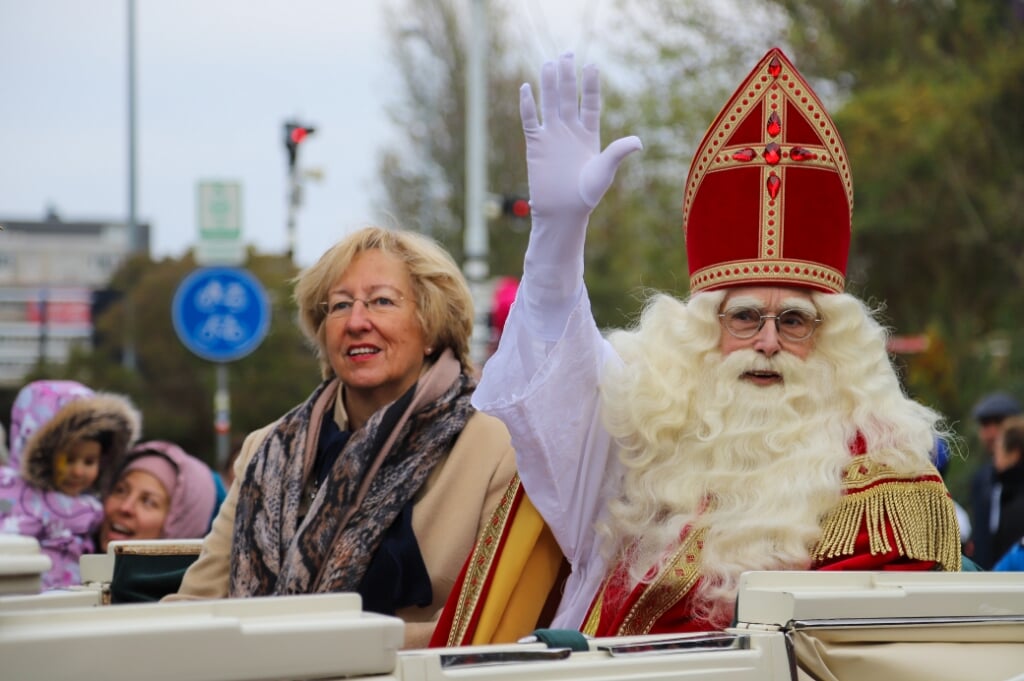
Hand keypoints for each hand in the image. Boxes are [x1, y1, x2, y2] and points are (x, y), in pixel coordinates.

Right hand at [521, 52, 642, 223]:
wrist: (562, 212)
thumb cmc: (586, 195)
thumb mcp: (604, 171)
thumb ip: (617, 153)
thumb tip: (638, 142)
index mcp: (589, 133)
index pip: (589, 103)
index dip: (590, 84)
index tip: (591, 65)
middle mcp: (570, 130)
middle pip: (568, 96)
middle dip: (568, 76)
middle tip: (567, 54)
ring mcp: (552, 136)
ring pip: (549, 103)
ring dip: (548, 84)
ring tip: (549, 63)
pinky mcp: (536, 145)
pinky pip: (530, 120)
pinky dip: (527, 104)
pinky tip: (526, 87)